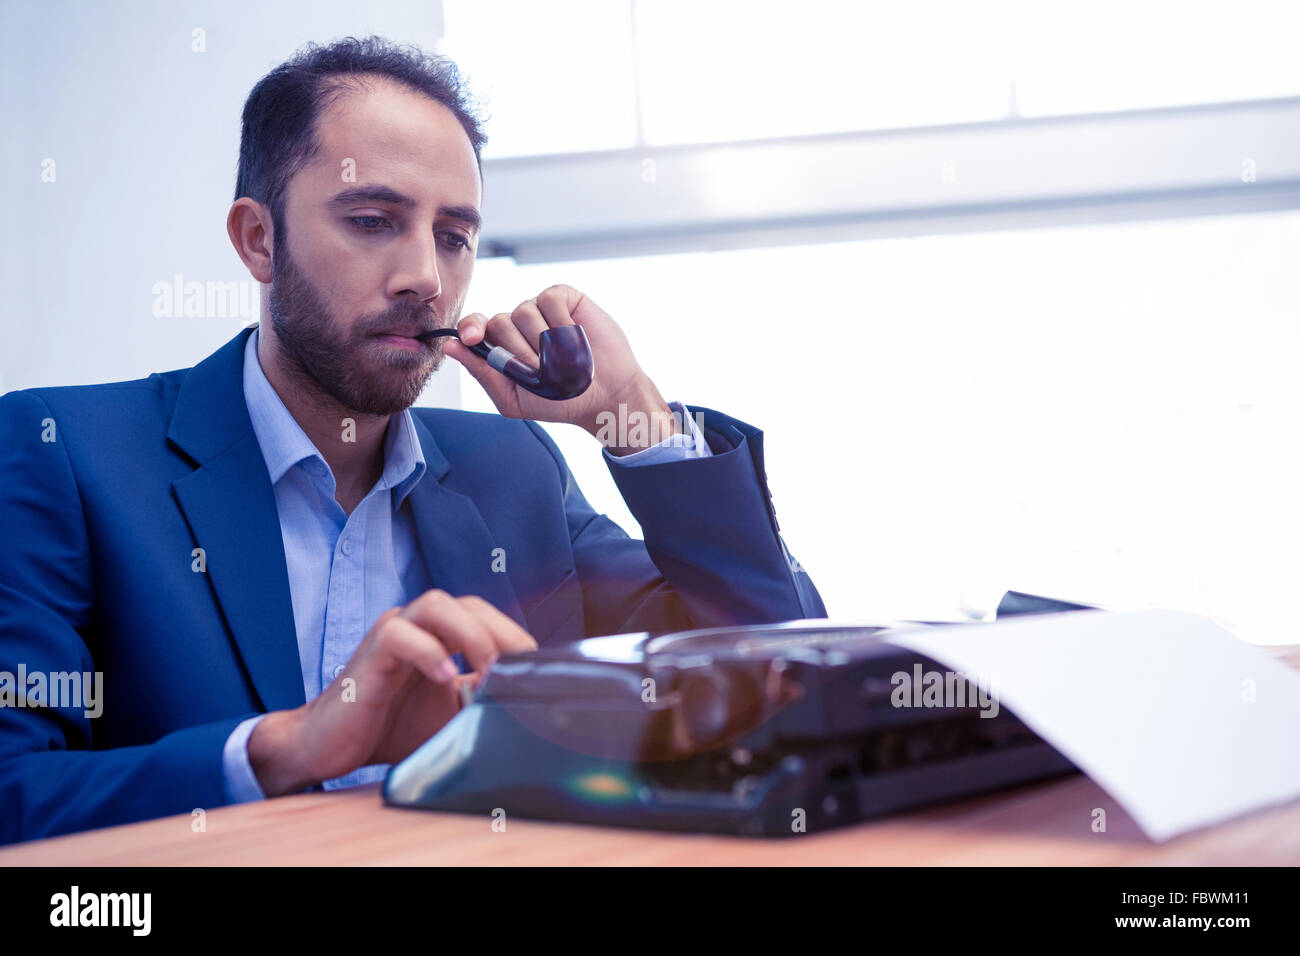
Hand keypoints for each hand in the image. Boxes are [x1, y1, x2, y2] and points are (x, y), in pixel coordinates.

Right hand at [248, 590, 536, 795]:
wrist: (329, 747)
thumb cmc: (391, 728)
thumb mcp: (450, 715)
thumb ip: (482, 700)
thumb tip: (527, 703)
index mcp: (439, 635)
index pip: (484, 616)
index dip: (513, 636)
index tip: (538, 668)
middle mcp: (417, 626)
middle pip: (468, 604)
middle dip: (501, 633)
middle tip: (519, 671)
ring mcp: (392, 634)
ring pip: (436, 604)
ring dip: (472, 636)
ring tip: (487, 672)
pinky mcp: (369, 656)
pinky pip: (399, 636)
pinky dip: (429, 653)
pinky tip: (446, 679)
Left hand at [444, 284, 679, 454]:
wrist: (605, 397)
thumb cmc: (559, 401)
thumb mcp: (514, 398)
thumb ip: (482, 372)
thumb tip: (448, 346)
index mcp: (502, 346)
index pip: (474, 327)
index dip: (471, 328)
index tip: (473, 338)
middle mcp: (518, 324)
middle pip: (498, 322)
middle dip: (518, 351)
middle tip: (542, 370)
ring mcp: (540, 309)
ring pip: (523, 310)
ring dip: (544, 341)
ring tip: (564, 358)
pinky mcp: (565, 297)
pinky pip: (549, 299)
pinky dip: (561, 321)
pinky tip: (575, 336)